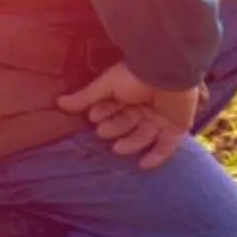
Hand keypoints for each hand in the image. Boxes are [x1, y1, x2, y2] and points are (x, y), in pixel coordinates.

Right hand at [56, 62, 202, 169]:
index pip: (114, 109)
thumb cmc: (136, 74)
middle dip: (114, 128)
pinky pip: (167, 146)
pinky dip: (157, 157)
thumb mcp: (107, 85)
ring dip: (130, 143)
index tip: (93, 116)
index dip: (103, 113)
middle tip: (103, 131)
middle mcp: (145, 105)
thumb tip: (59, 102)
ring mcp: (161, 116)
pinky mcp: (177, 125)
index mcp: (129, 93)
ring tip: (118, 147)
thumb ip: (85, 97)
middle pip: (127, 124)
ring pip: (144, 136)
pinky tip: (143, 165)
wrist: (167, 71)